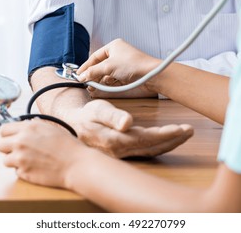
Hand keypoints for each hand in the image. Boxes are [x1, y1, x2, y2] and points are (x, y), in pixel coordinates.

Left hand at [0, 120, 83, 187]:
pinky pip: (16, 171)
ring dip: (15, 160)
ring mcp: (20, 158)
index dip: (8, 134)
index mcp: (29, 128)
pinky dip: (24, 170)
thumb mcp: (51, 128)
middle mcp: (21, 141)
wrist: (76, 164)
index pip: (4, 129)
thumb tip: (22, 127)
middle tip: (20, 149)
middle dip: (8, 147)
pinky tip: (37, 167)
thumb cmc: (68, 146)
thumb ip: (33, 127)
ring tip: (31, 159)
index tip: (12, 137)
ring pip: (6, 160)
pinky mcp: (23, 172)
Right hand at [62, 100, 193, 157]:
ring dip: (169, 143)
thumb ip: (112, 117)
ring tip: (184, 134)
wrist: (76, 125)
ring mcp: (123, 154)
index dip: (166, 135)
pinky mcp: (124, 152)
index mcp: (116, 140)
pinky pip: (145, 151)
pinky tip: (168, 140)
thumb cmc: (87, 116)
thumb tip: (127, 123)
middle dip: (173, 139)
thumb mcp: (97, 111)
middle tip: (190, 130)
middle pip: (152, 147)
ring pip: (151, 151)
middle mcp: (121, 151)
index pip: (146, 139)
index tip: (182, 128)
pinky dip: (159, 145)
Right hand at [76, 39, 160, 97]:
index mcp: (113, 46)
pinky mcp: (127, 74)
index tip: (78, 75)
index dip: (86, 66)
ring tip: (93, 87)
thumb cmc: (133, 65)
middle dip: (93, 75)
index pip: (95, 56)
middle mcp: (118, 54)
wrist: (151, 74)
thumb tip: (81, 76)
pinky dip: (109, 83)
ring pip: (106, 73)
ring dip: (100, 80)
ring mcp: (123, 64)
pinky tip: (105, 87)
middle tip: (86, 83)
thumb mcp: (108, 67)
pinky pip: (113, 78)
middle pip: (100, 66)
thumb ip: (93, 71)